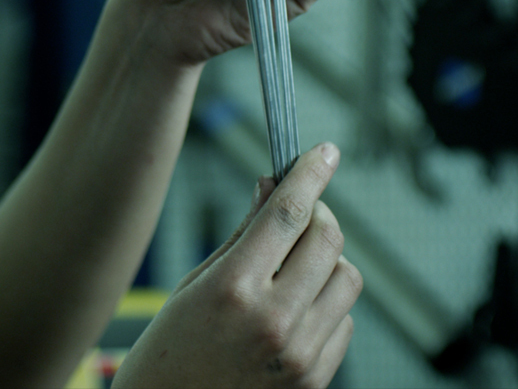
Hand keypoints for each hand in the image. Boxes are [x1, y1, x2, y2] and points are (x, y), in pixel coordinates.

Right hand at [113, 143, 361, 388]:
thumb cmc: (170, 349)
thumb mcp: (195, 283)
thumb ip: (242, 236)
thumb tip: (271, 187)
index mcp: (233, 290)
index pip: (288, 214)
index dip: (310, 174)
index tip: (324, 152)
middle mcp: (273, 321)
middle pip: (327, 240)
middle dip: (319, 213)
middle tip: (300, 210)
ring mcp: (300, 355)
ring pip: (347, 278)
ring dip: (327, 260)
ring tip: (293, 267)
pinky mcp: (316, 379)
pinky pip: (344, 321)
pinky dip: (326, 303)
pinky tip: (293, 309)